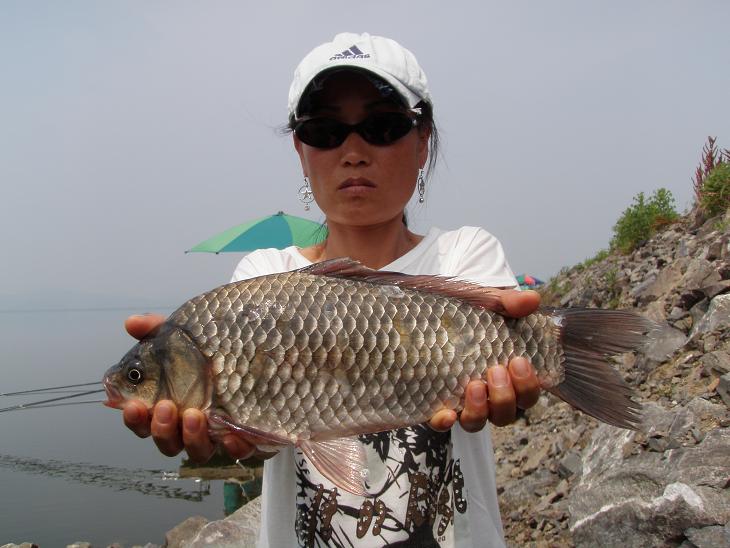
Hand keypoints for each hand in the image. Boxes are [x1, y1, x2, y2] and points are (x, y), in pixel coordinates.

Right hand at [121, 314, 256, 462]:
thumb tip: (131, 323)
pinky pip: (240, 451)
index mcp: (172, 404)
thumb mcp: (187, 335)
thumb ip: (158, 330)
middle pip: (168, 443)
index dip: (135, 419)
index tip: (132, 406)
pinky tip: (230, 435)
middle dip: (161, 430)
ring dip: (192, 438)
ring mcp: (219, 434)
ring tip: (194, 415)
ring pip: (199, 451)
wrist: (266, 352)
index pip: (145, 421)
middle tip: (166, 406)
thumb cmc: (217, 348)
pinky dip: (234, 447)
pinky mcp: (248, 437)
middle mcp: (192, 425)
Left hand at [429, 289, 541, 431]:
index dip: (528, 386)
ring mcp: (462, 403)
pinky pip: (442, 424)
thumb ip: (508, 303)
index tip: (519, 361)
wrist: (427, 314)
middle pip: (506, 414)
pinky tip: (444, 413)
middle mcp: (487, 396)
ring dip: (480, 409)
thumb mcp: (487, 304)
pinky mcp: (435, 405)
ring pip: (477, 423)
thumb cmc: (465, 314)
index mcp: (507, 376)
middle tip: (496, 370)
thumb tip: (532, 299)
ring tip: (475, 385)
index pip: (527, 394)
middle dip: (505, 396)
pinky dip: (445, 422)